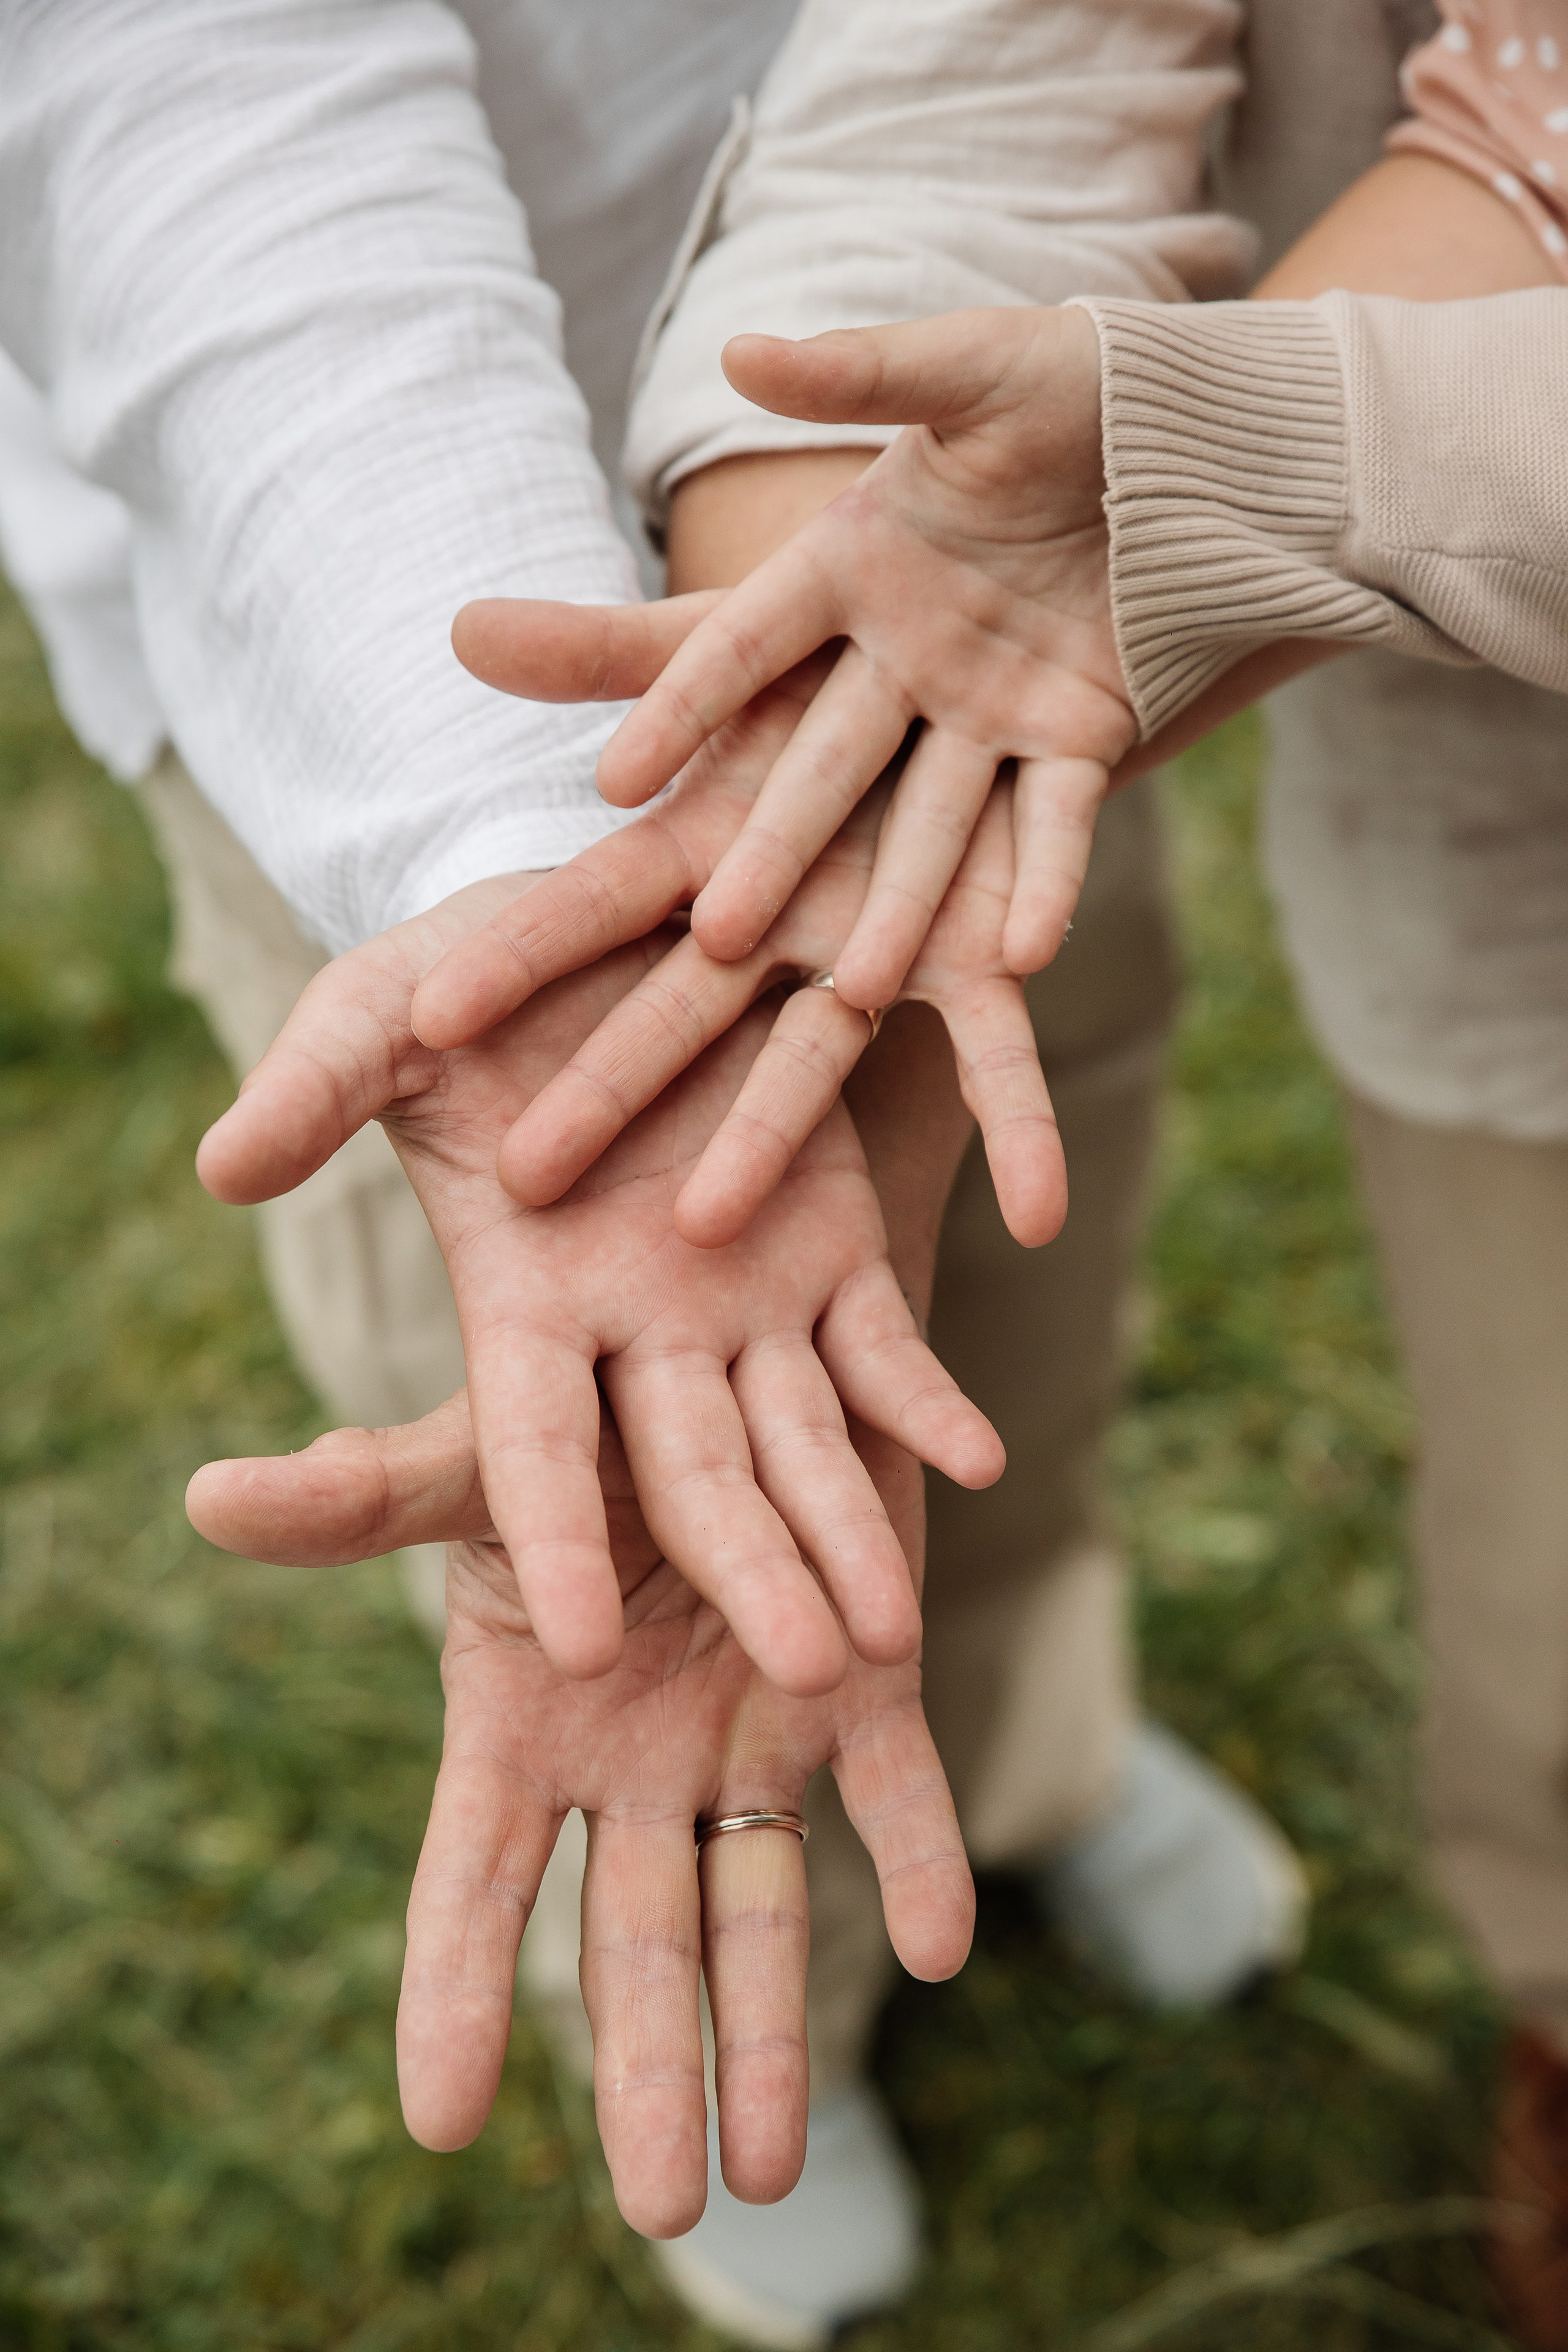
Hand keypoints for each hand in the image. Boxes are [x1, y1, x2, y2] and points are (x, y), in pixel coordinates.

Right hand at [188, 1392, 972, 2235]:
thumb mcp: (472, 1459)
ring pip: (758, 1908)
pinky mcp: (862, 1695)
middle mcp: (634, 1766)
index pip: (478, 1879)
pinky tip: (942, 1946)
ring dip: (770, 2035)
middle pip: (632, 1939)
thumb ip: (362, 1496)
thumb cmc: (569, 1427)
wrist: (716, 1368)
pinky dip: (919, 1864)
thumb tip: (209, 1495)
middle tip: (666, 2207)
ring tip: (773, 2169)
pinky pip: (895, 1794)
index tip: (440, 2120)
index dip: (456, 1991)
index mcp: (525, 1727)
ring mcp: (748, 1743)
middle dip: (645, 2069)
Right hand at [196, 897, 1000, 1690]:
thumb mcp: (379, 1013)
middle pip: (695, 1471)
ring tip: (892, 1632)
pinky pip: (883, 1341)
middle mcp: (639, 1330)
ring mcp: (746, 1299)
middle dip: (747, 1566)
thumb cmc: (479, 969)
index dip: (558, 1534)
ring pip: (803, 1437)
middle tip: (805, 1672)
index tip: (573, 1647)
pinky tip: (978, 1461)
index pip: (536, 1442)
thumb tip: (221, 1170)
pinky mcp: (832, 1246)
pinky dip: (924, 1399)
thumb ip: (317, 1089)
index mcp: (526, 1300)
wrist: (620, 923)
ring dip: (847, 1526)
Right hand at [421, 628, 1066, 1249]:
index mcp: (709, 845)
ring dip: (766, 1135)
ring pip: (816, 1053)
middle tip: (525, 1176)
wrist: (999, 639)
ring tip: (710, 1225)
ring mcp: (885, 941)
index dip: (516, 953)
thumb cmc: (845, 648)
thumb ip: (604, 651)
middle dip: (610, 1086)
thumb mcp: (723, 635)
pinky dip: (1014, 1116)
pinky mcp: (997, 950)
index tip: (431, 1016)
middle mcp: (782, 918)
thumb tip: (462, 625)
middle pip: (681, 1011)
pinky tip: (1034, 1211)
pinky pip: (1001, 1045)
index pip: (591, 904)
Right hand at [460, 307, 1128, 1012]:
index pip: (746, 644)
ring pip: (932, 824)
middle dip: (774, 851)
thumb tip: (739, 350)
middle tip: (715, 934)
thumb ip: (861, 373)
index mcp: (853, 566)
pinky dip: (1045, 884)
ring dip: (900, 905)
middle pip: (821, 768)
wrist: (1203, 433)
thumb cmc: (1076, 382)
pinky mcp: (1079, 739)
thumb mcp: (971, 366)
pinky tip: (1024, 956)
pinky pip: (1057, 824)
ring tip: (861, 987)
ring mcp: (989, 710)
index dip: (682, 710)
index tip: (612, 784)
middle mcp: (904, 657)